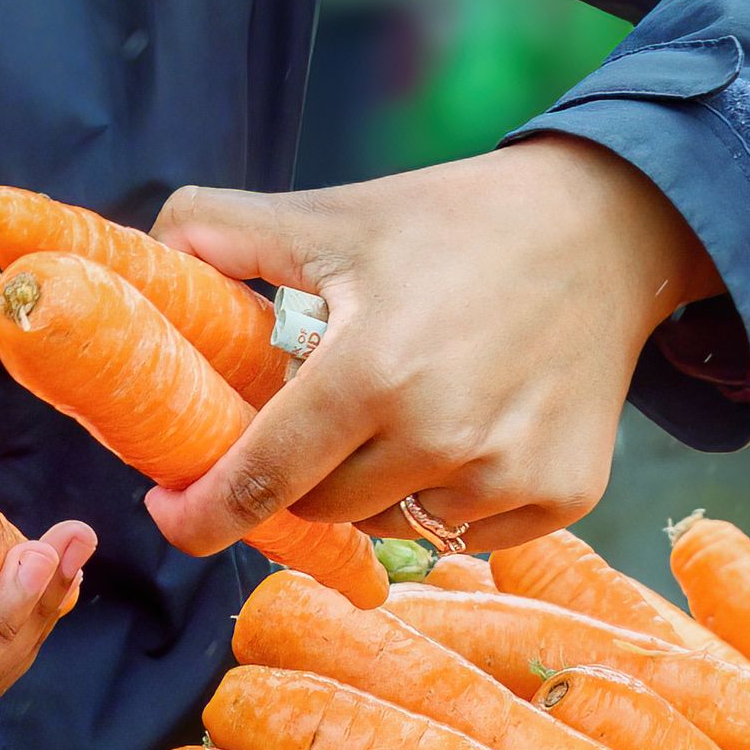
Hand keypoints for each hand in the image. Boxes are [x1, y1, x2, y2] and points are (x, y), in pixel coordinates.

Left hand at [154, 141, 719, 557]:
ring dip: (377, 488)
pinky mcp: (563, 496)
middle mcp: (442, 439)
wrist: (608, 230)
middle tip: (316, 416)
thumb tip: (142, 252)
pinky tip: (469, 427)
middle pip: (321, 512)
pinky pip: (468, 533)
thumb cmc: (456, 222)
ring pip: (393, 528)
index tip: (170, 511)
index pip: (261, 480)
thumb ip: (221, 230)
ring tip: (404, 409)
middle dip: (299, 476)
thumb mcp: (333, 217)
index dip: (201, 513)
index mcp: (372, 372)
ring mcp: (507, 476)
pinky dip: (450, 496)